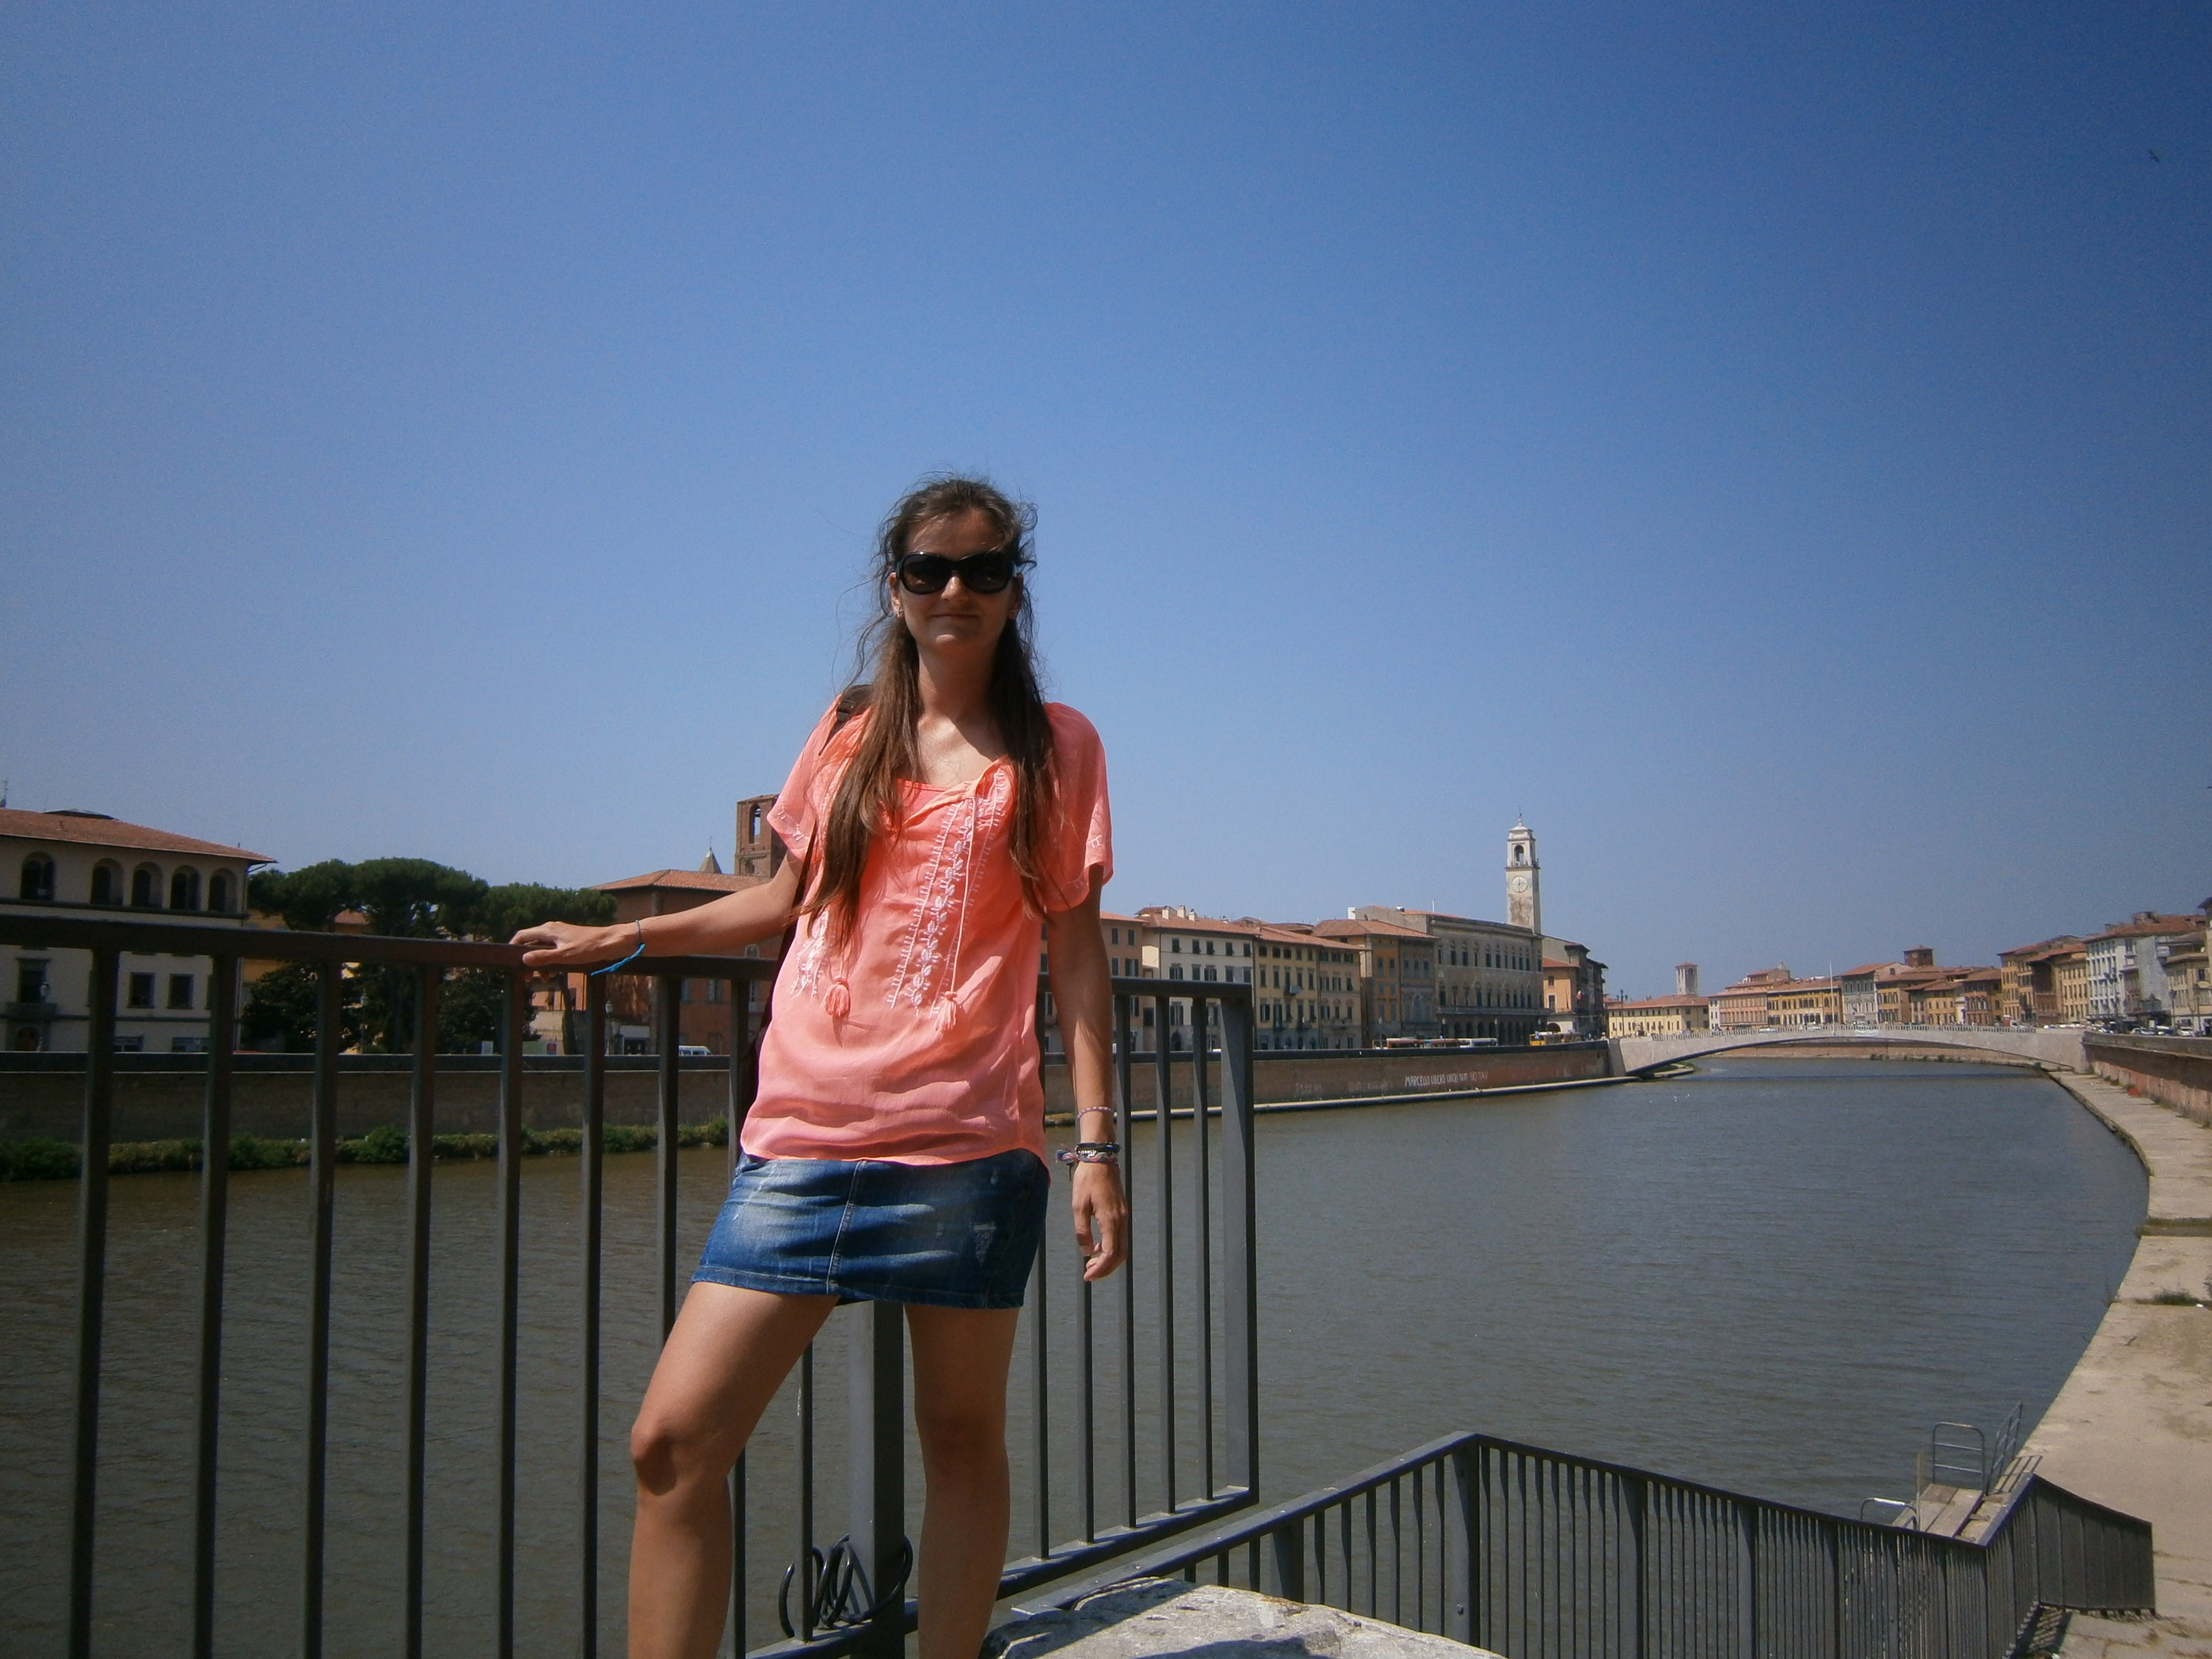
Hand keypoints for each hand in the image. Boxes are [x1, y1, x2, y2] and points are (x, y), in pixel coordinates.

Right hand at [512, 920, 630, 966]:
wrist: (612, 942)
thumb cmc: (589, 947)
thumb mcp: (564, 956)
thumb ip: (543, 957)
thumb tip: (523, 958)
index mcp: (548, 930)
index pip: (522, 935)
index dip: (513, 947)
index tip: (510, 962)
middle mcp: (552, 930)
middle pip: (531, 944)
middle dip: (528, 960)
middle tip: (528, 977)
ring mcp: (561, 936)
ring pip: (543, 949)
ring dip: (541, 964)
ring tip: (545, 979)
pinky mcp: (568, 942)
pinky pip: (553, 952)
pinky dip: (551, 962)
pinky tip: (555, 973)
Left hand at [1071, 1160, 1126, 1281]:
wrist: (1100, 1159)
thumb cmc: (1087, 1180)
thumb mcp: (1078, 1205)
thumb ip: (1082, 1231)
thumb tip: (1086, 1252)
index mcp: (1111, 1219)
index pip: (1110, 1253)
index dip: (1100, 1269)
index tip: (1087, 1276)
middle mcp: (1121, 1220)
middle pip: (1120, 1254)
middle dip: (1105, 1268)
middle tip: (1089, 1274)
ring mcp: (1124, 1216)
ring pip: (1122, 1246)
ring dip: (1108, 1259)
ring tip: (1090, 1264)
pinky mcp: (1122, 1212)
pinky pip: (1119, 1236)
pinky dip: (1110, 1247)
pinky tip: (1095, 1248)